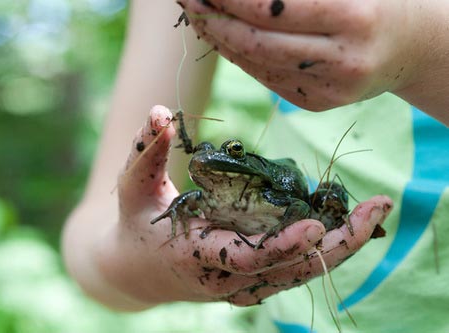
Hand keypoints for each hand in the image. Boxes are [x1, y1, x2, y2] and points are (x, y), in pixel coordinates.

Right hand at [100, 105, 392, 306]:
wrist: (137, 269)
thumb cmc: (135, 223)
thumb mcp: (134, 186)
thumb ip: (147, 149)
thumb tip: (159, 111)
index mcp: (195, 256)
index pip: (245, 260)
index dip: (280, 247)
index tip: (315, 226)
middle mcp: (224, 279)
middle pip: (288, 271)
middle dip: (335, 246)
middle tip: (374, 211)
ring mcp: (241, 285)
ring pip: (298, 274)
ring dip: (338, 247)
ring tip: (372, 212)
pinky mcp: (251, 281)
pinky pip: (292, 269)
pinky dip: (322, 250)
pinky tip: (346, 224)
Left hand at [179, 0, 420, 110]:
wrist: (407, 46)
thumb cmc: (374, 0)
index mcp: (354, 17)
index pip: (272, 7)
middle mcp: (342, 60)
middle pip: (257, 41)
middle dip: (214, 19)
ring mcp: (329, 90)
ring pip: (256, 63)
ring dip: (219, 38)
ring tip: (199, 14)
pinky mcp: (316, 104)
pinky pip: (265, 77)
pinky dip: (238, 56)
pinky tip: (223, 36)